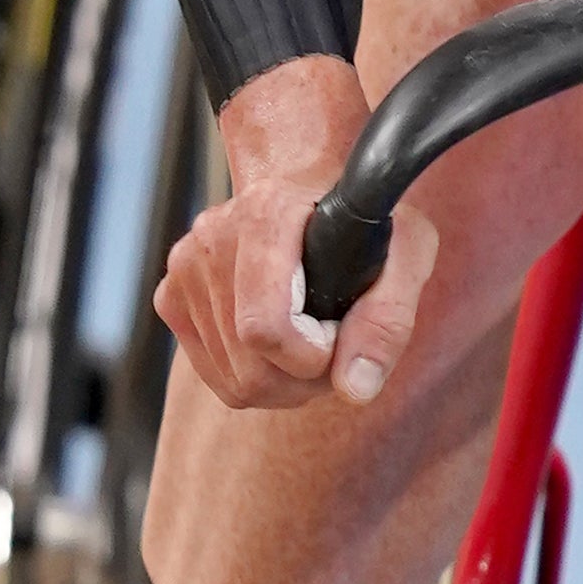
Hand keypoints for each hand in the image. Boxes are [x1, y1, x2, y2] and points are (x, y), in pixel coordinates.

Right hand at [156, 59, 440, 415]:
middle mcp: (212, 234)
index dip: (311, 357)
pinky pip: (214, 375)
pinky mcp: (172, 295)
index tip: (338, 338)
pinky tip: (278, 340)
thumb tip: (355, 386)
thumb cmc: (366, 224)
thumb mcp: (409, 253)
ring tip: (310, 338)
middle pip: (251, 366)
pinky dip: (253, 374)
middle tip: (333, 341)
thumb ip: (389, 319)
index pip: (264, 328)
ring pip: (234, 380)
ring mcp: (186, 265)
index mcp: (266, 212)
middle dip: (304, 376)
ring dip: (284, 380)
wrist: (315, 197)